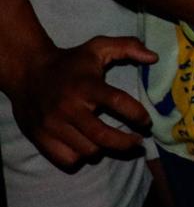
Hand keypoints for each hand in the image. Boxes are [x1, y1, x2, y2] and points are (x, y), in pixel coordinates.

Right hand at [1, 34, 154, 168]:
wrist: (27, 72)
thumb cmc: (69, 62)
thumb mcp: (98, 47)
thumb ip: (128, 46)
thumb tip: (154, 58)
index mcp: (86, 86)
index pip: (118, 102)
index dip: (137, 114)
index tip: (146, 122)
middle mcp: (69, 107)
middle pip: (103, 136)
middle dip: (126, 143)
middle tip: (138, 142)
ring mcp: (53, 125)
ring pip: (88, 151)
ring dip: (104, 149)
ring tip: (111, 141)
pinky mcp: (40, 138)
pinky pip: (68, 159)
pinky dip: (81, 157)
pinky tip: (86, 146)